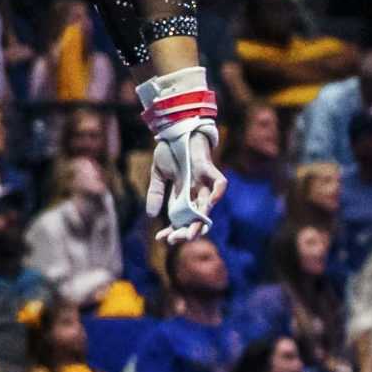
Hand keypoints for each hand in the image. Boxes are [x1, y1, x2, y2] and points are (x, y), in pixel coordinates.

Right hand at [147, 124, 225, 243]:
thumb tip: (151, 215)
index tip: (162, 239)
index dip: (173, 230)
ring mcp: (204, 183)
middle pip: (195, 218)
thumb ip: (156, 193)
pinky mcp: (210, 171)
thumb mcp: (158, 174)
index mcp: (182, 195)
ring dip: (200, 221)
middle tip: (176, 241)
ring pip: (207, 207)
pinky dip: (217, 193)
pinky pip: (220, 185)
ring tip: (191, 234)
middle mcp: (195, 192)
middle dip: (187, 231)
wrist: (176, 130)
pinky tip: (209, 204)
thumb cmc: (169, 150)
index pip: (180, 218)